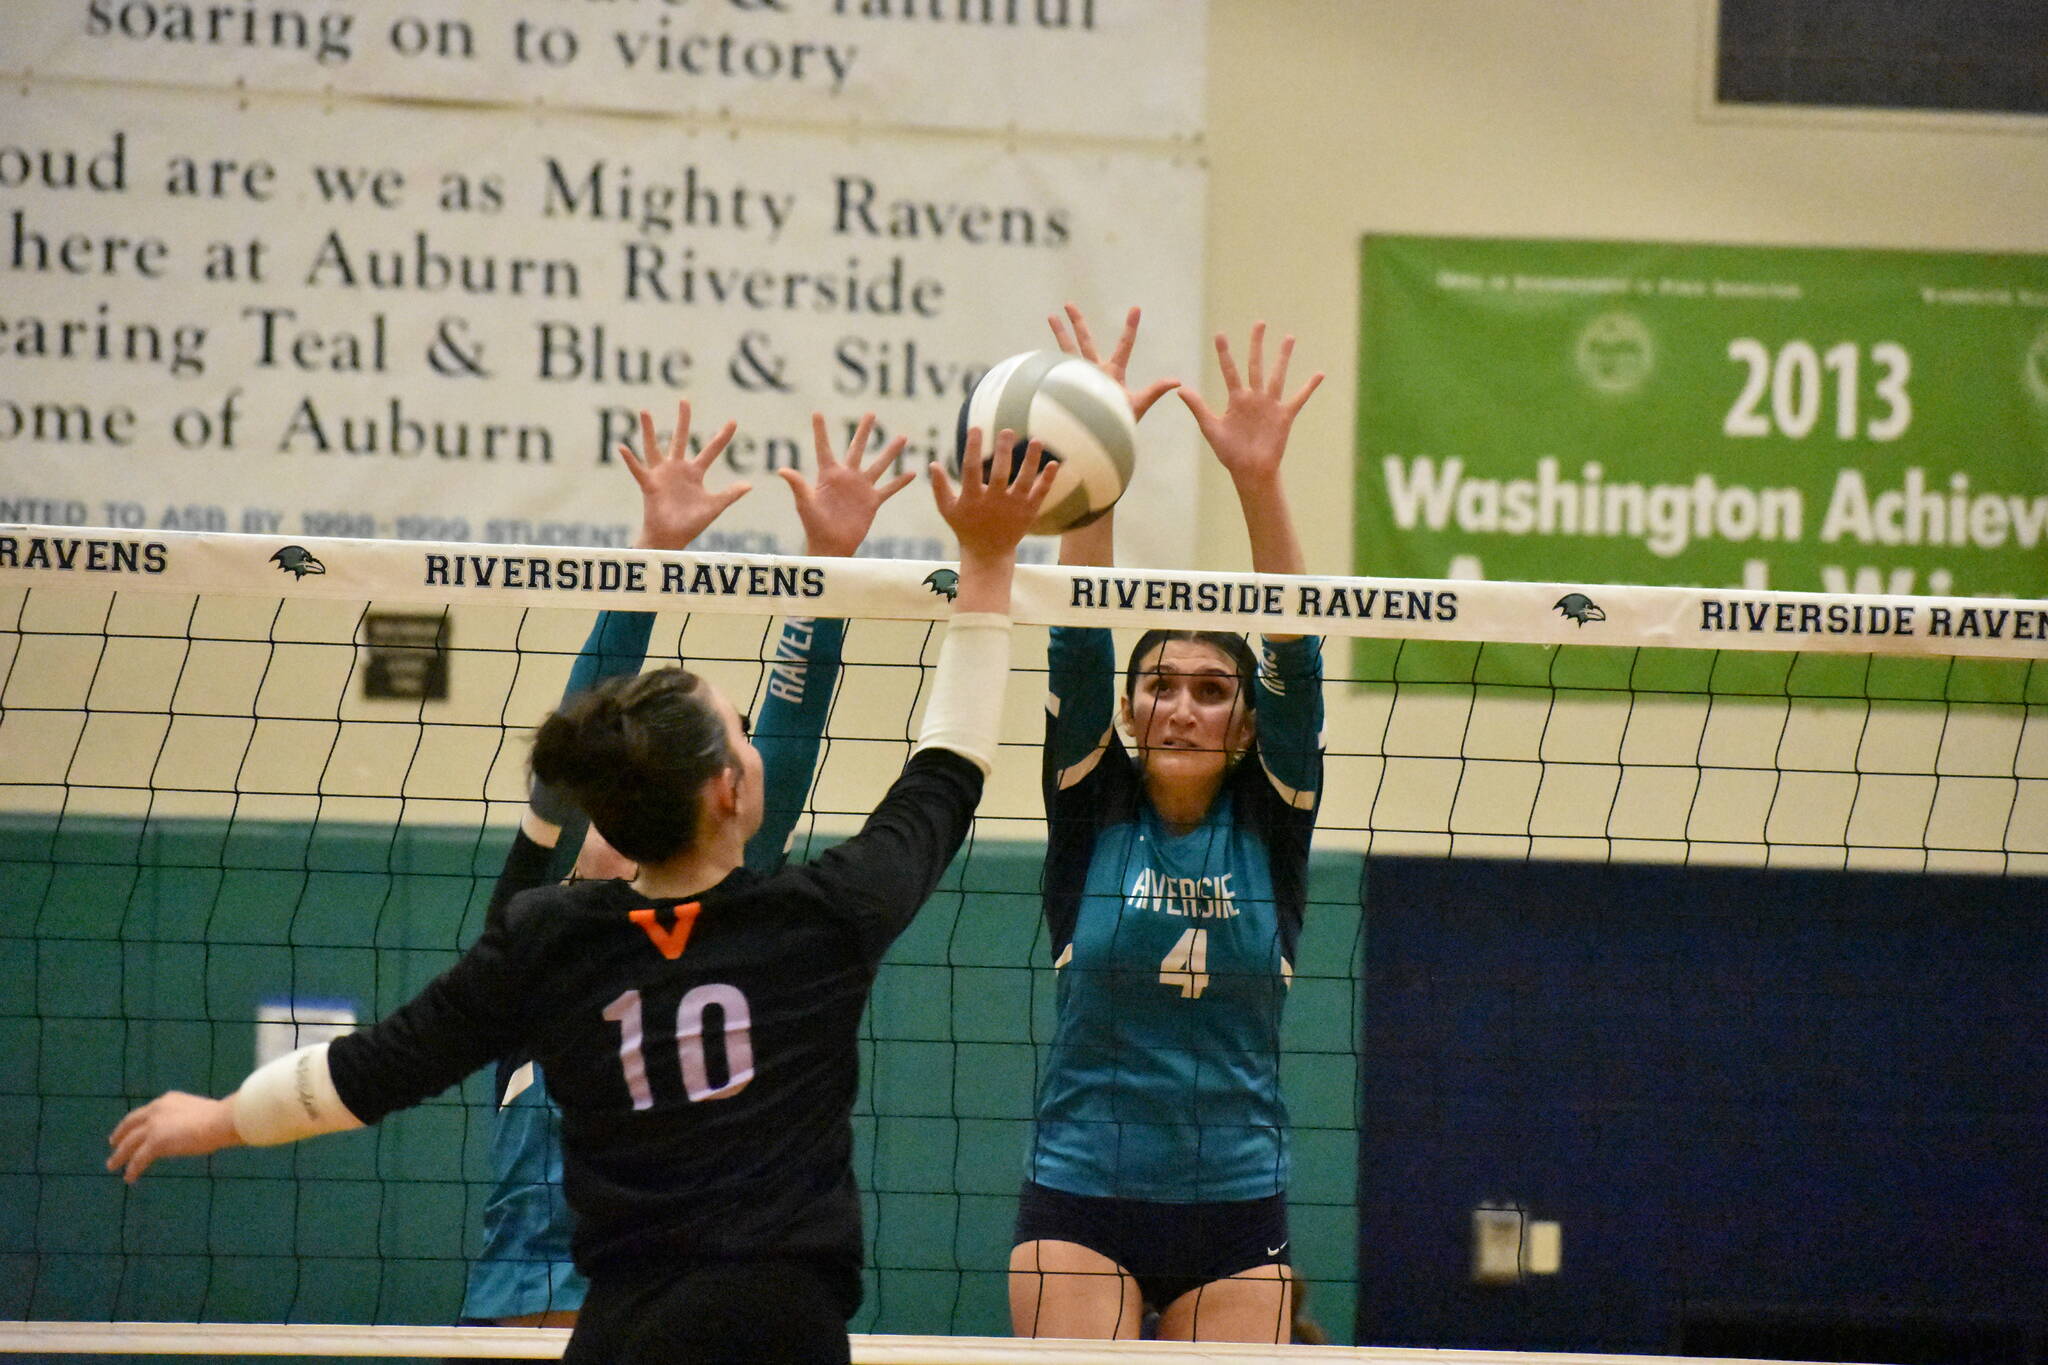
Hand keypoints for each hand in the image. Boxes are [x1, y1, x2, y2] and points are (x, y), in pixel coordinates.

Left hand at [107, 1091, 240, 1182]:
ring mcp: (154, 1126)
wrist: (221, 1121)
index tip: (129, 1129)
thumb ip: (185, 1119)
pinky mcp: (155, 1143)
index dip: (134, 1122)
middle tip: (113, 1144)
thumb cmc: (219, 1118)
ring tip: (112, 1165)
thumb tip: (187, 1129)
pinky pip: (138, 1159)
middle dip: (119, 1135)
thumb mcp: (197, 1113)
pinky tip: (129, 1178)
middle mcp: (156, 1110)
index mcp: (167, 1101)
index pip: (144, 1112)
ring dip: (119, 1156)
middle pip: (130, 1125)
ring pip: (129, 1143)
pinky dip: (133, 1169)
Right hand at [621, 401, 748, 550]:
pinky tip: (622, 447)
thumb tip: (749, 485)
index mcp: (695, 473)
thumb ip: (730, 495)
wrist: (672, 537)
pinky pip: (638, 469)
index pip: (711, 450)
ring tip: (645, 411)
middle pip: (681, 438)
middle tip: (685, 400)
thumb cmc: (691, 524)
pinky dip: (630, 460)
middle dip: (683, 420)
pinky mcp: (649, 484)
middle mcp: (677, 469)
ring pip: (654, 447)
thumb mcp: (714, 507)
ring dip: (649, 431)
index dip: (722, 437)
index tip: (734, 421)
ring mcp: (662, 475)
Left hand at [778, 413, 916, 557]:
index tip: (817, 412)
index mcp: (828, 475)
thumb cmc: (814, 525)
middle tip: (871, 413)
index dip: (820, 431)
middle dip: (864, 431)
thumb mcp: (805, 504)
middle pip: (857, 448)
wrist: (831, 545)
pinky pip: (889, 489)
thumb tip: (782, 470)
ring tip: (902, 436)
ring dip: (891, 452)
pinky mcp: (872, 502)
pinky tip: (913, 472)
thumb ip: (798, 486)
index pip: (824, 448)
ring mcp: (861, 488)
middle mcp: (847, 477)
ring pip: (879, 465)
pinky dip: (900, 482)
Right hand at [929, 427, 1057, 560]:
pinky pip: (1040, 493)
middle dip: (1003, 451)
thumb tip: (933, 463)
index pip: (971, 469)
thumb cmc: (965, 527)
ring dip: (1031, 461)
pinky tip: (1054, 463)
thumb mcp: (948, 510)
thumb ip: (940, 487)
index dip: (973, 448)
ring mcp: (1013, 508)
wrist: (988, 554)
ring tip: (1036, 440)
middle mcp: (994, 502)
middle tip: (1007, 430)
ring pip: (1024, 481)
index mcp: (973, 499)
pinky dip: (1047, 479)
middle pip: (1000, 473)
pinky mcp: (1028, 512)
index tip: (975, 428)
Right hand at [1049, 303, 1178, 421]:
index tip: (1136, 308)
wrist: (1101, 441)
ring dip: (1059, 334)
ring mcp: (1080, 378)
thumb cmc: (1121, 424)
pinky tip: (1037, 355)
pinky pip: (1057, 373)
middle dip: (1077, 322)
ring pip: (1068, 352)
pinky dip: (1047, 364)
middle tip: (1069, 304)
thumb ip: (1155, 391)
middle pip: (1086, 341)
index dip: (1130, 327)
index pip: (1124, 345)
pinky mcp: (1067, 388)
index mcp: (1114, 372)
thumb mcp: (1140, 405)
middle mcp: (1095, 371)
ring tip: (1051, 316)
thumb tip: (1177, 381)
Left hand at [1177, 323, 1323, 488]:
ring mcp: (1270, 405)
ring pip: (1277, 375)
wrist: (1250, 471)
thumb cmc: (1230, 453)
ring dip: (1283, 357)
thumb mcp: (1211, 428)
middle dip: (1256, 344)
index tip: (1220, 334)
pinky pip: (1299, 399)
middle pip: (1255, 364)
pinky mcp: (1284, 416)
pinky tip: (1319, 374)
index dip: (1224, 353)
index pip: (1229, 370)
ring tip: (1289, 337)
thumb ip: (1198, 408)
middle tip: (1259, 323)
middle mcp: (1254, 397)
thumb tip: (1180, 389)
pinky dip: (1309, 387)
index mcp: (1236, 399)